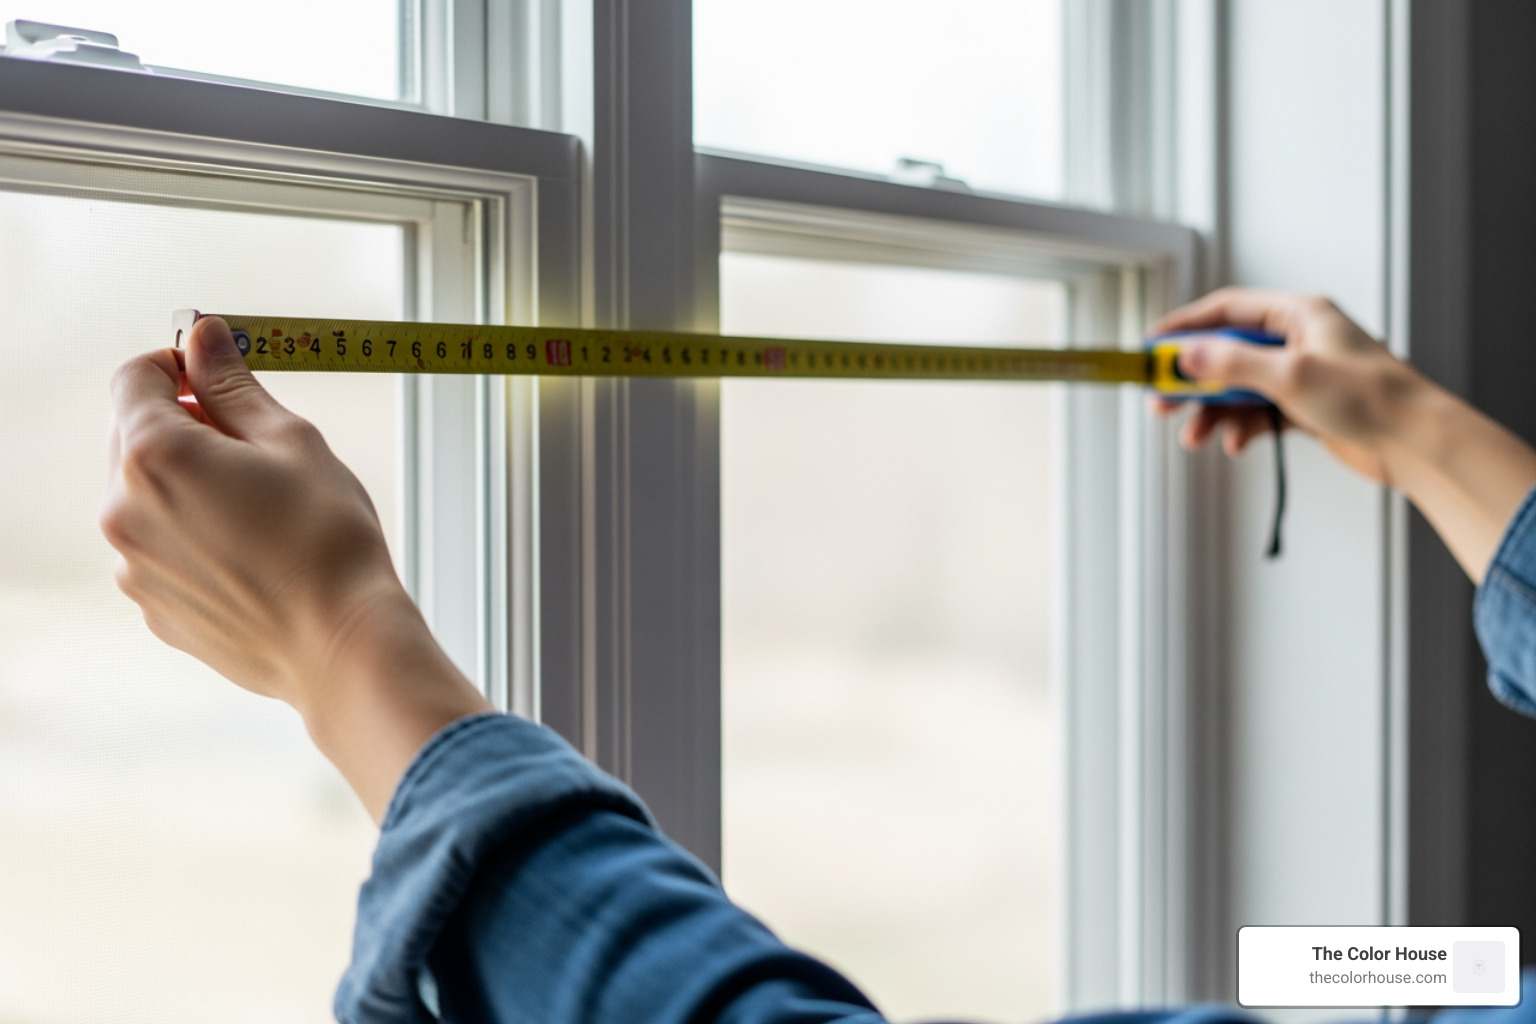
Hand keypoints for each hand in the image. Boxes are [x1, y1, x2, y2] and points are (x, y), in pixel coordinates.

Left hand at [102, 316, 489, 819]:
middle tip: (256, 445)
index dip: (179, 365)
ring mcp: (133, 565)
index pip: (136, 377)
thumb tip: (205, 337)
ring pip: (148, 497)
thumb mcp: (291, 441)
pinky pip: (162, 550)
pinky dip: (195, 537)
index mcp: (154, 455)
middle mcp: (124, 510)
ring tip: (262, 509)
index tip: (218, 375)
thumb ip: (233, 385)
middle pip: (134, 436)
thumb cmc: (327, 542)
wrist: (341, 644)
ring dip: (190, 485)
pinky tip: (254, 552)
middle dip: (186, 426)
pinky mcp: (154, 607)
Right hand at [1155, 287, 1535, 581]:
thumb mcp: (1289, 375)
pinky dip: (1241, 428)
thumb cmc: (1371, 398)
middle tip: (1162, 401)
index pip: (1227, 310)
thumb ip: (1231, 364)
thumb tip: (1186, 355)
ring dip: (1213, 413)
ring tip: (1195, 436)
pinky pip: (1258, 413)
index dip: (1184, 326)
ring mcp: (1302, 373)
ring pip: (1239, 388)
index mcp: (1299, 314)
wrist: (1415, 443)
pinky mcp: (1306, 406)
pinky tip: (1236, 445)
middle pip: (1227, 352)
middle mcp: (1299, 339)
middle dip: (1192, 380)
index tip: (1152, 347)